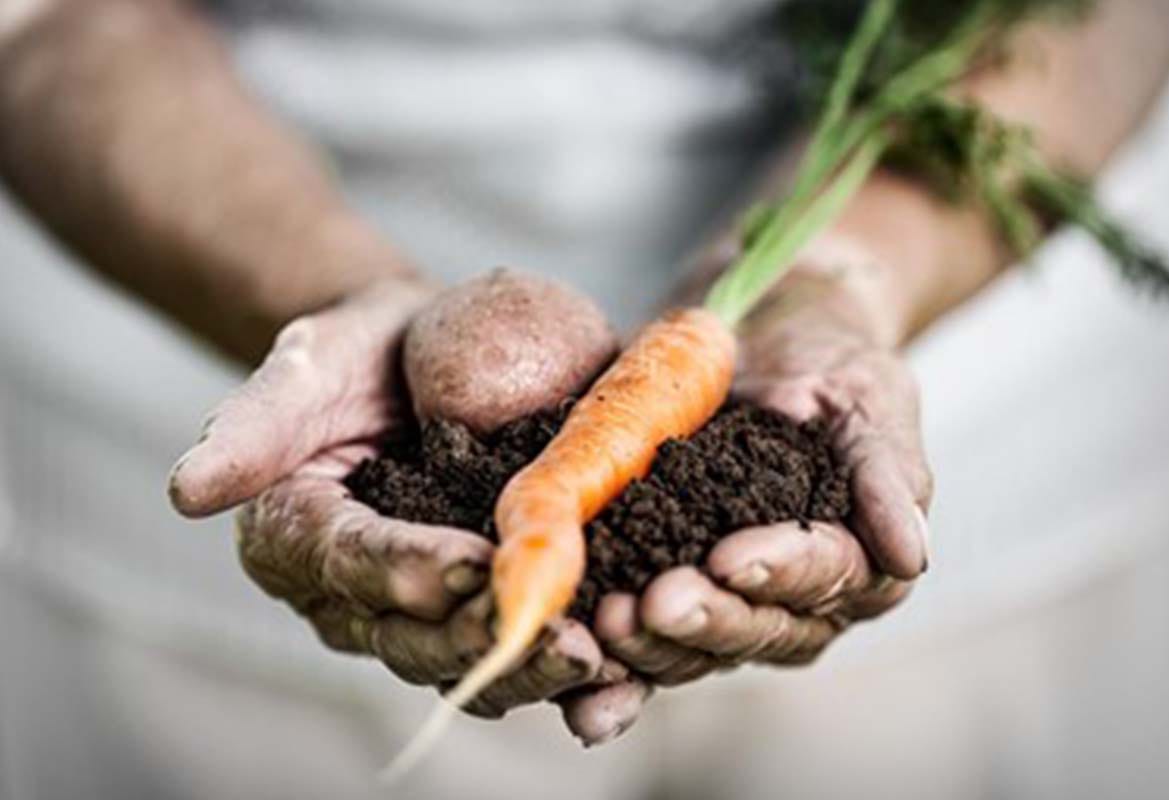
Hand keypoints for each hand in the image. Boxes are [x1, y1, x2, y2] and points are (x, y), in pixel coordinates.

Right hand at [168, 278, 635, 734]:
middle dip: (482, 637)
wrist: (414, 359)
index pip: (349, 565)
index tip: (473, 563)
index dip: (406, 571)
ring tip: (592, 659)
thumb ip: (254, 424)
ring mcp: (422, 608)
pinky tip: (615, 670)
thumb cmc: (354, 356)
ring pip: (467, 658)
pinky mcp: (481, 604)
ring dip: (529, 667)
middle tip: (554, 631)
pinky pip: (515, 645)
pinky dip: (559, 668)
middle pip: (412, 637)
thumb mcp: (305, 367)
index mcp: (299, 541)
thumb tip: (188, 489)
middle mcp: (354, 595)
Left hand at [592, 266, 931, 692]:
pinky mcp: (665, 597)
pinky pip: (643, 648)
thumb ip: (888, 475)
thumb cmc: (829, 366)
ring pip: (696, 649)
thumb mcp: (868, 402)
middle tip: (656, 603)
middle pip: (757, 627)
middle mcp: (796, 602)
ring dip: (651, 647)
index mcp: (857, 562)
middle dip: (707, 618)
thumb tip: (911, 555)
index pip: (825, 576)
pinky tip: (582, 703)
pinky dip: (614, 680)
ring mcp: (728, 605)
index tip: (732, 557)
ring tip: (607, 623)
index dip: (780, 571)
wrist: (760, 339)